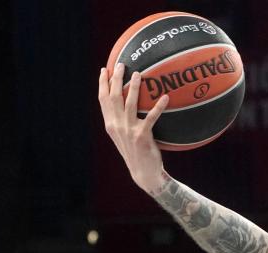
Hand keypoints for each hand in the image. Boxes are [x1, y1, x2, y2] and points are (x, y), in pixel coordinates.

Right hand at [97, 63, 170, 194]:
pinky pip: (151, 118)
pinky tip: (165, 97)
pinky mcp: (142, 136)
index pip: (103, 100)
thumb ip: (121, 119)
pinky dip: (158, 107)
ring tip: (138, 74)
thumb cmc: (136, 152)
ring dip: (134, 87)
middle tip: (121, 64)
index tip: (104, 70)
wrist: (143, 172)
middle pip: (114, 98)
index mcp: (110, 124)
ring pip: (129, 104)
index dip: (102, 84)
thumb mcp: (124, 135)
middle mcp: (117, 125)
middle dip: (116, 79)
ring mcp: (129, 131)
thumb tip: (125, 101)